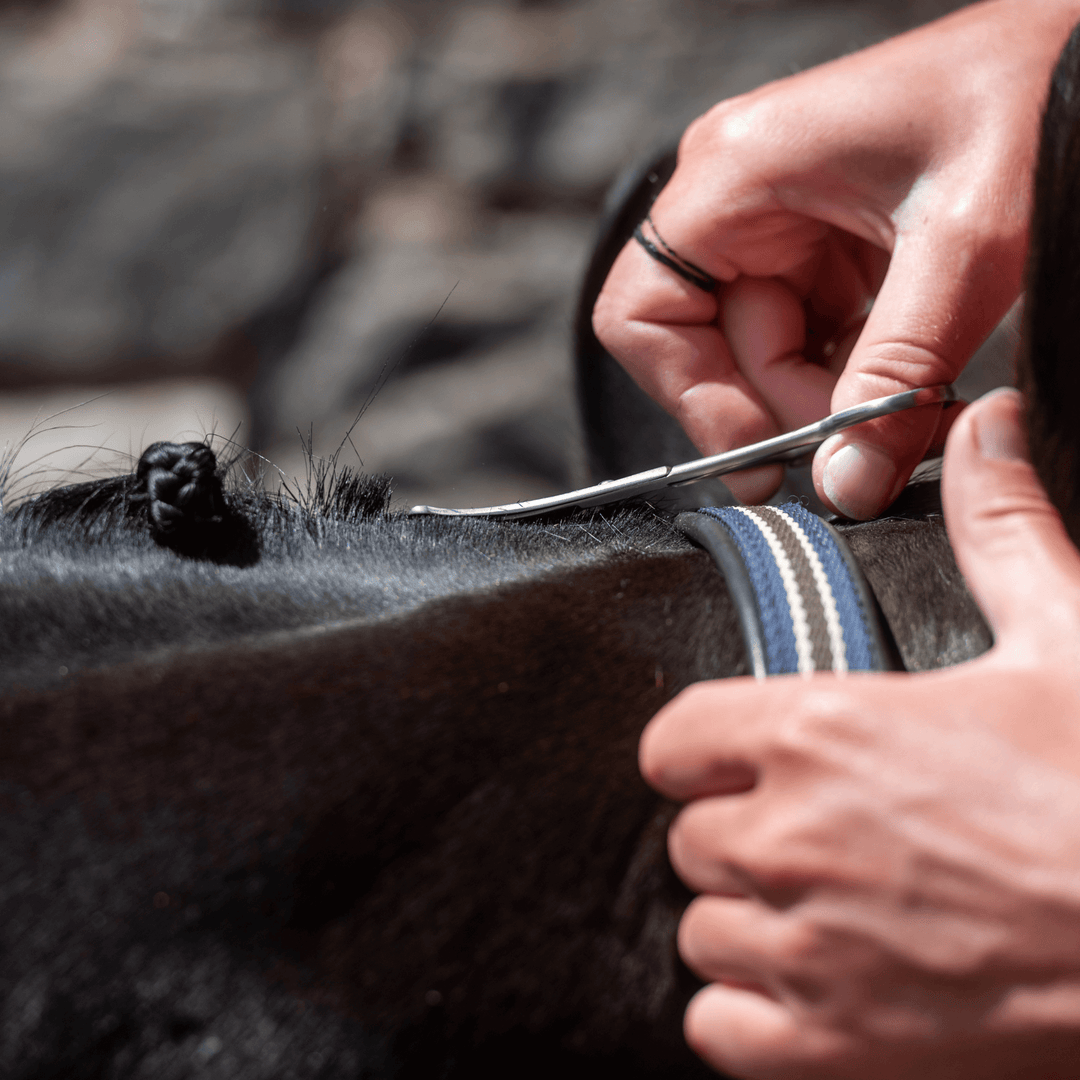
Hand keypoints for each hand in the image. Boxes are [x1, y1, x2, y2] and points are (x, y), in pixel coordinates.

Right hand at [593, 0, 1079, 515]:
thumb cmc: (1033, 97)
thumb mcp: (964, 249)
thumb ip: (897, 373)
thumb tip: (846, 484)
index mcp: (734, 173)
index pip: (643, 316)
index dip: (690, 396)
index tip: (761, 452)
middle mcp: (739, 198)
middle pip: (713, 348)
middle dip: (788, 407)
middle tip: (866, 448)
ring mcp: (781, 224)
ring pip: (768, 355)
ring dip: (834, 401)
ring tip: (914, 415)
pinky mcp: (825, 248)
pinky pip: (815, 341)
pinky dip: (859, 378)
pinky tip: (914, 387)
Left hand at [639, 389, 1079, 1078]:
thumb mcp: (1066, 638)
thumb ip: (998, 530)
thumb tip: (981, 428)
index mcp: (820, 728)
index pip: (675, 736)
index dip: (706, 746)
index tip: (749, 756)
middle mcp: (789, 835)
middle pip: (691, 834)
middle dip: (741, 831)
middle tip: (818, 837)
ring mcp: (802, 949)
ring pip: (703, 928)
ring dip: (750, 921)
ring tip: (827, 913)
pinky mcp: (828, 1050)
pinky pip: (720, 1028)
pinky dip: (752, 1015)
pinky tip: (817, 990)